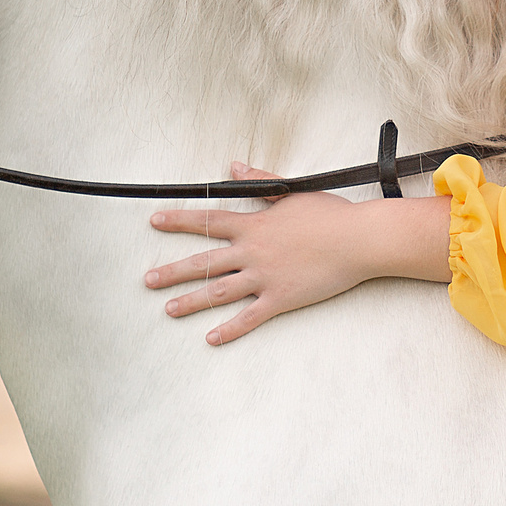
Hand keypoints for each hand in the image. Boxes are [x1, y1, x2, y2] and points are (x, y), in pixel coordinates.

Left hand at [145, 165, 372, 344]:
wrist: (358, 239)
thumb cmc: (329, 214)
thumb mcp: (292, 191)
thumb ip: (259, 180)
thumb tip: (234, 166)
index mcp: (254, 225)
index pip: (208, 221)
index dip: (179, 221)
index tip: (154, 221)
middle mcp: (252, 252)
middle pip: (203, 263)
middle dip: (172, 272)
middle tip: (147, 280)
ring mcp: (264, 278)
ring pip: (219, 292)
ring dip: (191, 301)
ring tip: (168, 310)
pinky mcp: (281, 299)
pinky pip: (249, 318)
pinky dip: (229, 330)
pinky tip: (210, 339)